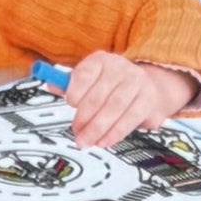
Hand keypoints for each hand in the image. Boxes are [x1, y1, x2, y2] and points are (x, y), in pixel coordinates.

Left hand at [62, 52, 198, 147]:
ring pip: (114, 108)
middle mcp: (120, 68)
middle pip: (99, 95)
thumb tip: (51, 84)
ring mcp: (137, 82)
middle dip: (84, 118)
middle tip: (76, 132)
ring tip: (87, 140)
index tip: (70, 103)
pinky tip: (104, 140)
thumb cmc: (113, 85)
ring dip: (97, 129)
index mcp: (101, 60)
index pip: (85, 73)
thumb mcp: (90, 80)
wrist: (149, 87)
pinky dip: (114, 133)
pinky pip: (130, 119)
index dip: (75, 90)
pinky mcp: (148, 100)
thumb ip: (68, 83)